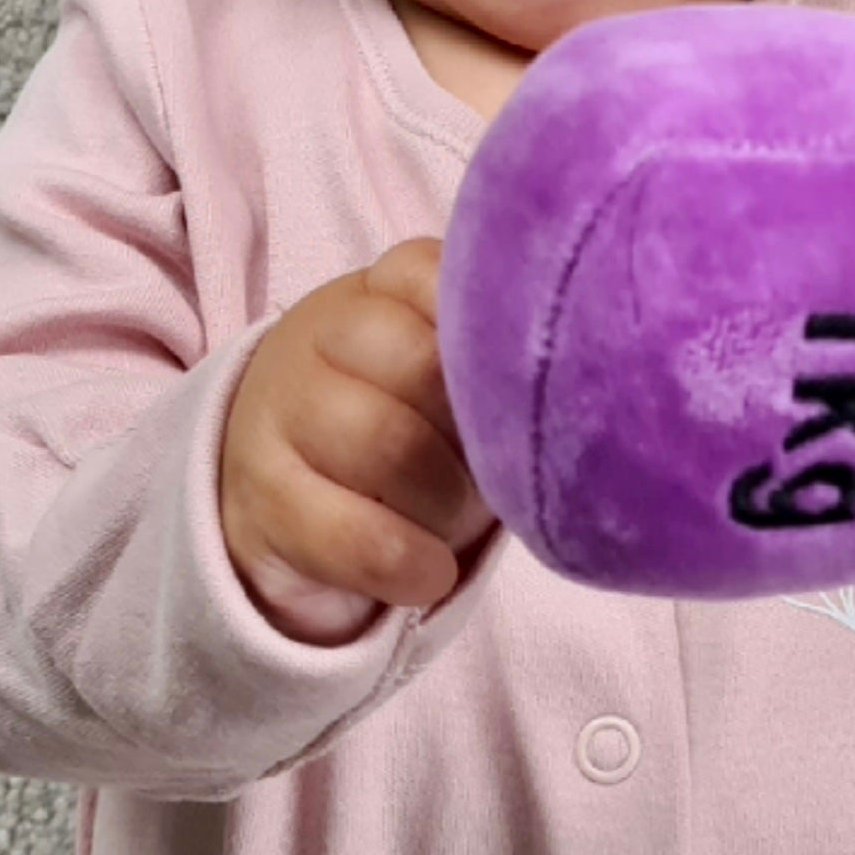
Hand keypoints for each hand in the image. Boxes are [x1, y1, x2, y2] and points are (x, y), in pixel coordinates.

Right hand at [221, 238, 499, 641]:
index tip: (519, 395)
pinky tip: (430, 572)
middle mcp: (323, 332)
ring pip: (390, 446)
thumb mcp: (446, 373)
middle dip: (480, 436)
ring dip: (447, 503)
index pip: (447, 283)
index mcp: (382, 287)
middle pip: (425, 366)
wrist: (279, 486)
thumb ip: (499, 355)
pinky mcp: (265, 497)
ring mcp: (284, 409)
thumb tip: (590, 378)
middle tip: (494, 470)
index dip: (497, 352)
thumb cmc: (404, 420)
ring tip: (457, 521)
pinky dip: (409, 562)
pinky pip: (351, 534)